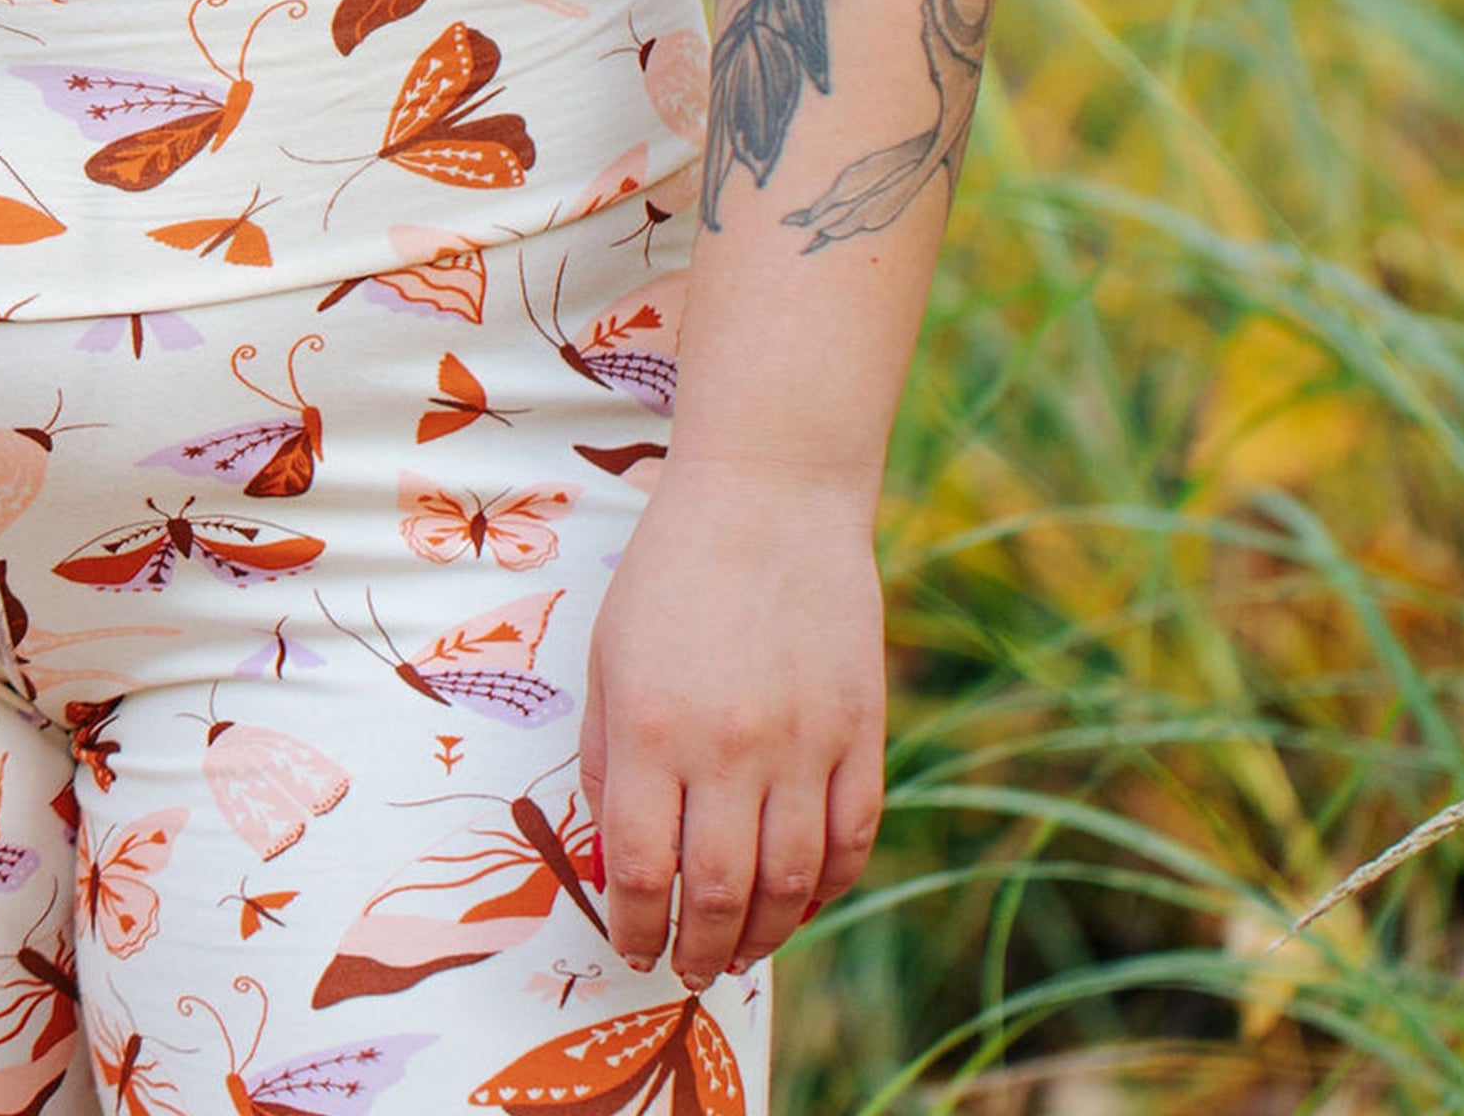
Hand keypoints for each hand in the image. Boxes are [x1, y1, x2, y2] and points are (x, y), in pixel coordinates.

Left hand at [578, 461, 887, 984]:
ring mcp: (802, 745)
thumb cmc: (671, 571)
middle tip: (685, 968)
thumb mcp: (608, 655)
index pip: (639, 869)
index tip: (630, 946)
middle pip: (715, 894)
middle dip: (695, 948)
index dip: (633, 925)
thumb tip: (614, 856)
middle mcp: (728, 749)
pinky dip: (828, 887)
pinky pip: (850, 840)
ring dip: (762, 934)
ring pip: (789, 883)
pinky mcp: (859, 734)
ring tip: (738, 950)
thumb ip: (604, 756)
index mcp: (651, 728)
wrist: (769, 495)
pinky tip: (803, 900)